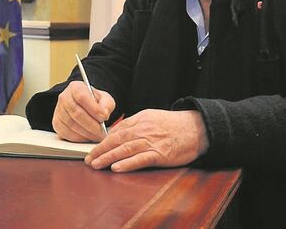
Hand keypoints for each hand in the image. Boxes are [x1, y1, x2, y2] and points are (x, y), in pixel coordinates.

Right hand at [52, 81, 114, 142]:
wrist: (84, 106)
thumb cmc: (94, 102)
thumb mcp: (104, 98)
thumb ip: (107, 104)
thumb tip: (104, 114)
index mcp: (75, 87)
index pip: (82, 97)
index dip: (93, 109)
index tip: (104, 117)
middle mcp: (64, 97)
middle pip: (76, 113)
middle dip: (92, 125)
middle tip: (102, 132)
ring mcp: (59, 111)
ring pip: (72, 125)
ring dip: (87, 133)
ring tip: (97, 136)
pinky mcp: (57, 124)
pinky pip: (67, 134)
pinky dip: (79, 138)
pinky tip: (88, 137)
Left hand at [85, 109, 207, 171]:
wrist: (196, 129)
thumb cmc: (173, 124)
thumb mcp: (152, 117)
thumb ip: (135, 124)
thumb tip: (117, 133)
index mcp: (140, 120)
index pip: (116, 131)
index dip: (102, 141)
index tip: (93, 149)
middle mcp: (143, 130)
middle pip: (117, 140)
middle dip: (100, 150)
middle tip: (89, 159)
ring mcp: (151, 142)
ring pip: (125, 150)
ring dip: (108, 158)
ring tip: (96, 165)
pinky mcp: (160, 154)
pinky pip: (140, 159)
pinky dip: (127, 164)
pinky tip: (116, 168)